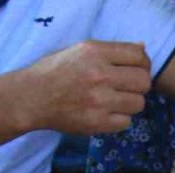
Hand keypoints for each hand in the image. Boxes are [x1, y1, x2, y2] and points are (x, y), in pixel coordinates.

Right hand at [21, 41, 151, 134]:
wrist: (30, 97)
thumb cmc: (55, 71)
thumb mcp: (80, 51)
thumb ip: (112, 50)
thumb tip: (142, 47)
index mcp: (95, 52)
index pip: (139, 56)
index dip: (142, 63)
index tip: (136, 69)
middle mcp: (99, 75)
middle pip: (144, 81)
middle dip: (139, 85)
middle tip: (127, 88)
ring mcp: (99, 100)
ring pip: (139, 103)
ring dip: (130, 103)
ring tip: (115, 101)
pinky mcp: (97, 122)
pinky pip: (126, 122)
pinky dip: (119, 119)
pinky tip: (106, 113)